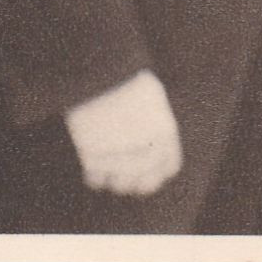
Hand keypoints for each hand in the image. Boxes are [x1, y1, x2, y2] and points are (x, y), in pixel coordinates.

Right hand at [64, 70, 181, 197]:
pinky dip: (94, 175)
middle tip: (124, 176)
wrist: (102, 77)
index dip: (157, 172)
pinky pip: (95, 180)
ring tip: (107, 165)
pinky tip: (93, 162)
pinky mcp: (94, 158)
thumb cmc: (125, 83)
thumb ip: (155, 127)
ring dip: (114, 179)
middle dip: (135, 182)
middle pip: (145, 184)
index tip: (146, 172)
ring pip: (120, 185)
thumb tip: (149, 147)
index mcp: (166, 133)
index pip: (169, 168)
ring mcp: (122, 155)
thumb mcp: (152, 102)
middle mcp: (148, 148)